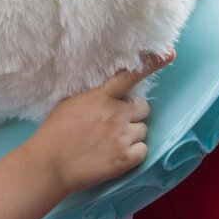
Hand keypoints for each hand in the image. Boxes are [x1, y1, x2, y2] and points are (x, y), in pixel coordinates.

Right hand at [27, 51, 174, 195]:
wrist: (49, 165)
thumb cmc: (54, 133)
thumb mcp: (69, 104)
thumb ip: (92, 97)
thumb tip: (108, 94)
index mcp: (99, 97)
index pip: (129, 77)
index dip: (151, 64)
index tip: (169, 54)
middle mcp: (114, 114)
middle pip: (142, 108)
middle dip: (132, 115)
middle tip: (114, 125)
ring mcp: (122, 136)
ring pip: (142, 130)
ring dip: (131, 135)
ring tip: (110, 143)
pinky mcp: (126, 158)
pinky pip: (143, 150)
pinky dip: (132, 154)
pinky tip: (114, 156)